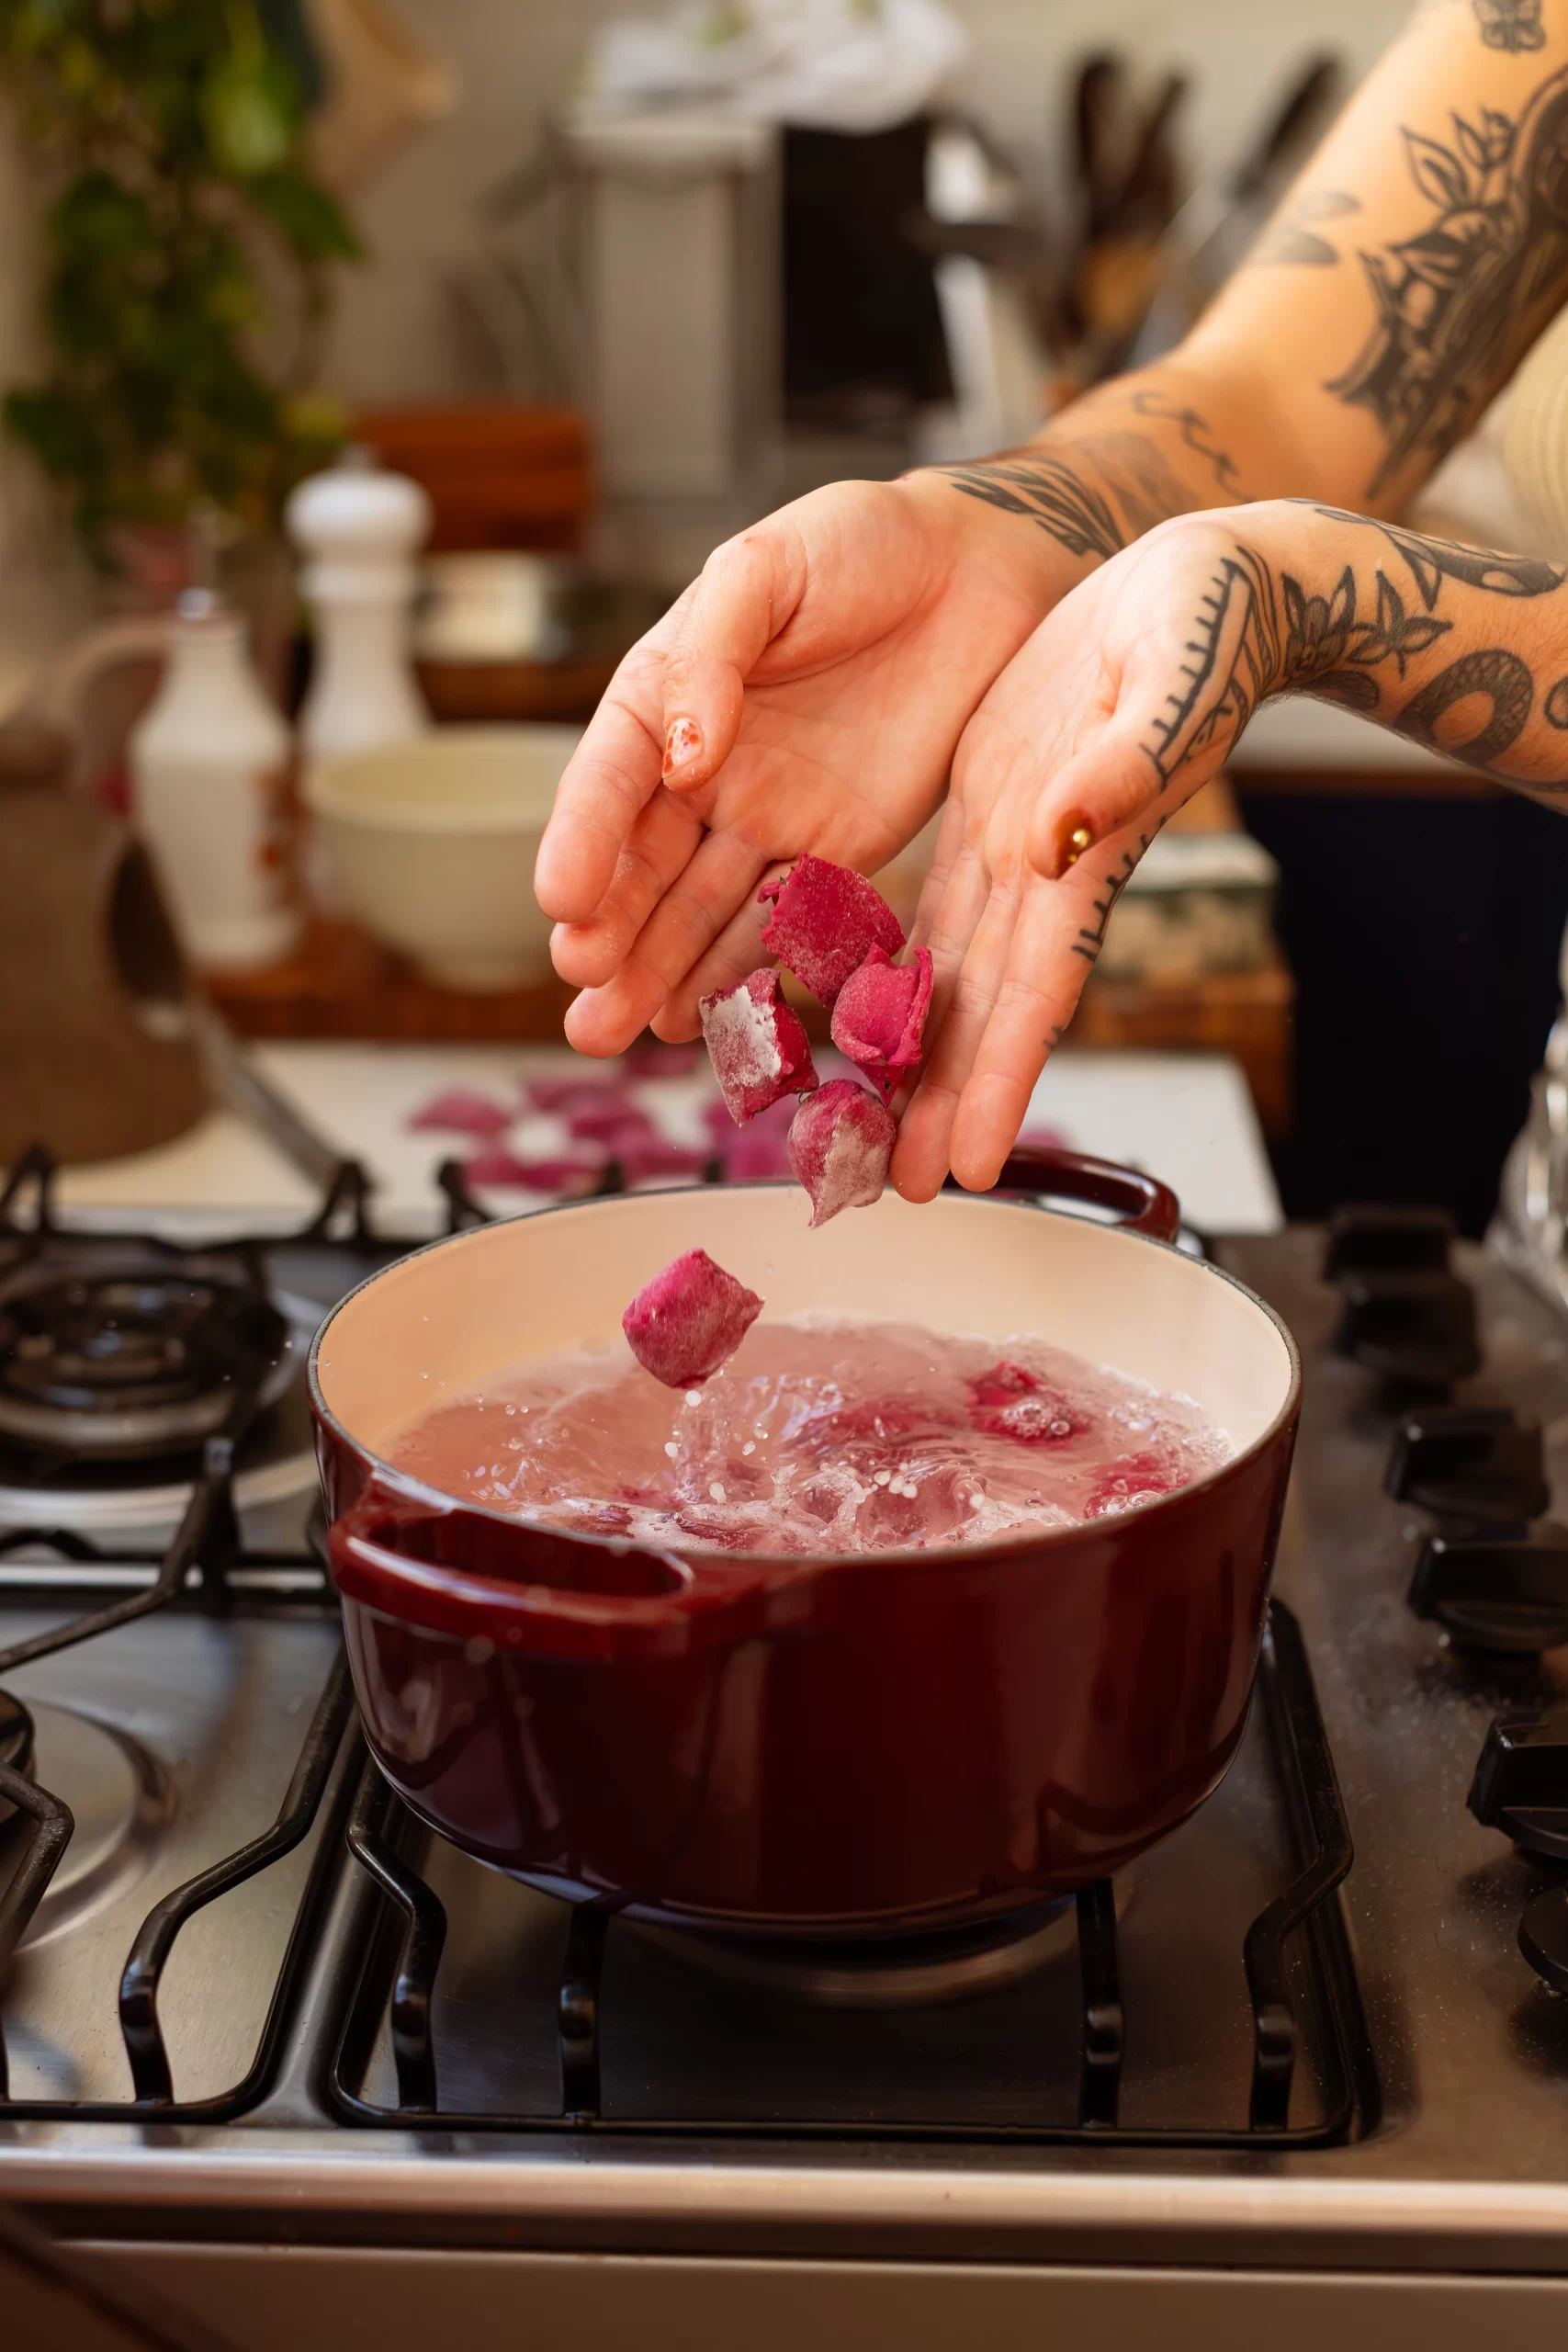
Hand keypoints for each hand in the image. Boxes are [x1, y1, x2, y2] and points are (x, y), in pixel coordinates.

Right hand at [534, 474, 1073, 1054]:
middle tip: (580, 997)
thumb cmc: (860, 546)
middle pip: (640, 866)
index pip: (609, 776)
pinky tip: (696, 1020)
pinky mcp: (834, 854)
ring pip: (695, 911)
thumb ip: (716, 653)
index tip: (560, 902)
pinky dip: (738, 974)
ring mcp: (765, 819)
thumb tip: (682, 752)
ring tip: (613, 1034)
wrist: (978, 573)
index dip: (582, 840)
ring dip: (654, 973)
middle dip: (607, 935)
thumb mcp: (768, 567)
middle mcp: (700, 769)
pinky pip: (779, 923)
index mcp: (664, 692)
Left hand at [894, 510, 1275, 1199]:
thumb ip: (1124, 766)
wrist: (1213, 582)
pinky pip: (936, 905)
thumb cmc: (1216, 623)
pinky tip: (863, 1014)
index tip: (973, 1166)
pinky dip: (902, 964)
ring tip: (877, 1134)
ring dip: (920, 1056)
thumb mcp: (1172, 681)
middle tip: (904, 1190)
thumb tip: (1056, 840)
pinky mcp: (991, 806)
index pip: (1038, 994)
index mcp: (1087, 854)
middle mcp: (1048, 870)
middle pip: (988, 1010)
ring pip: (955, 972)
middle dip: (950, 1102)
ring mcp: (1018, 844)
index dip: (1003, 1081)